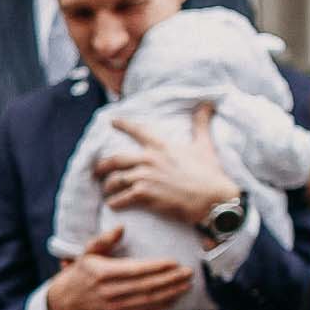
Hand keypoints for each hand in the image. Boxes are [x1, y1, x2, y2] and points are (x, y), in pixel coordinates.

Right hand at [43, 225, 193, 309]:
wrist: (70, 297)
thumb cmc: (84, 270)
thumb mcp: (89, 250)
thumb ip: (105, 239)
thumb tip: (121, 227)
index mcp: (102, 273)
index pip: (134, 270)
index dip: (156, 267)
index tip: (175, 262)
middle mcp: (108, 291)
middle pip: (145, 286)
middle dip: (170, 280)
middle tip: (188, 273)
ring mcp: (114, 306)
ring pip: (148, 300)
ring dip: (170, 293)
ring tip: (186, 284)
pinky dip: (161, 306)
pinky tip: (174, 298)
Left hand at [92, 102, 236, 227]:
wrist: (213, 199)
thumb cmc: (210, 174)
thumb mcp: (204, 145)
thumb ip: (201, 125)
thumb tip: (207, 104)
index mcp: (162, 146)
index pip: (138, 131)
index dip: (123, 125)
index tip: (111, 121)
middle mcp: (150, 159)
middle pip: (115, 159)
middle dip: (102, 166)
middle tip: (96, 170)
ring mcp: (145, 176)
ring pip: (115, 180)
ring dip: (108, 187)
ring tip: (107, 191)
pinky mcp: (144, 194)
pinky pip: (120, 198)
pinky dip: (115, 202)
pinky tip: (113, 205)